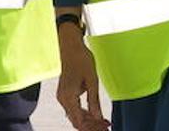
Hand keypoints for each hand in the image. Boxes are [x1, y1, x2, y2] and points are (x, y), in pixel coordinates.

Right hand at [55, 12, 108, 130]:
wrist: (70, 45)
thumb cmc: (80, 58)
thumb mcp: (92, 80)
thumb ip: (94, 101)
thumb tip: (98, 118)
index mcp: (68, 97)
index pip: (79, 122)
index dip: (92, 128)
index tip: (104, 129)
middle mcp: (63, 99)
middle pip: (76, 121)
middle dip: (91, 126)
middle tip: (106, 127)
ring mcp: (62, 96)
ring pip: (75, 115)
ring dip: (89, 121)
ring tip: (103, 122)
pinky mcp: (65, 92)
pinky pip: (74, 108)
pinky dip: (84, 113)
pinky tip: (94, 114)